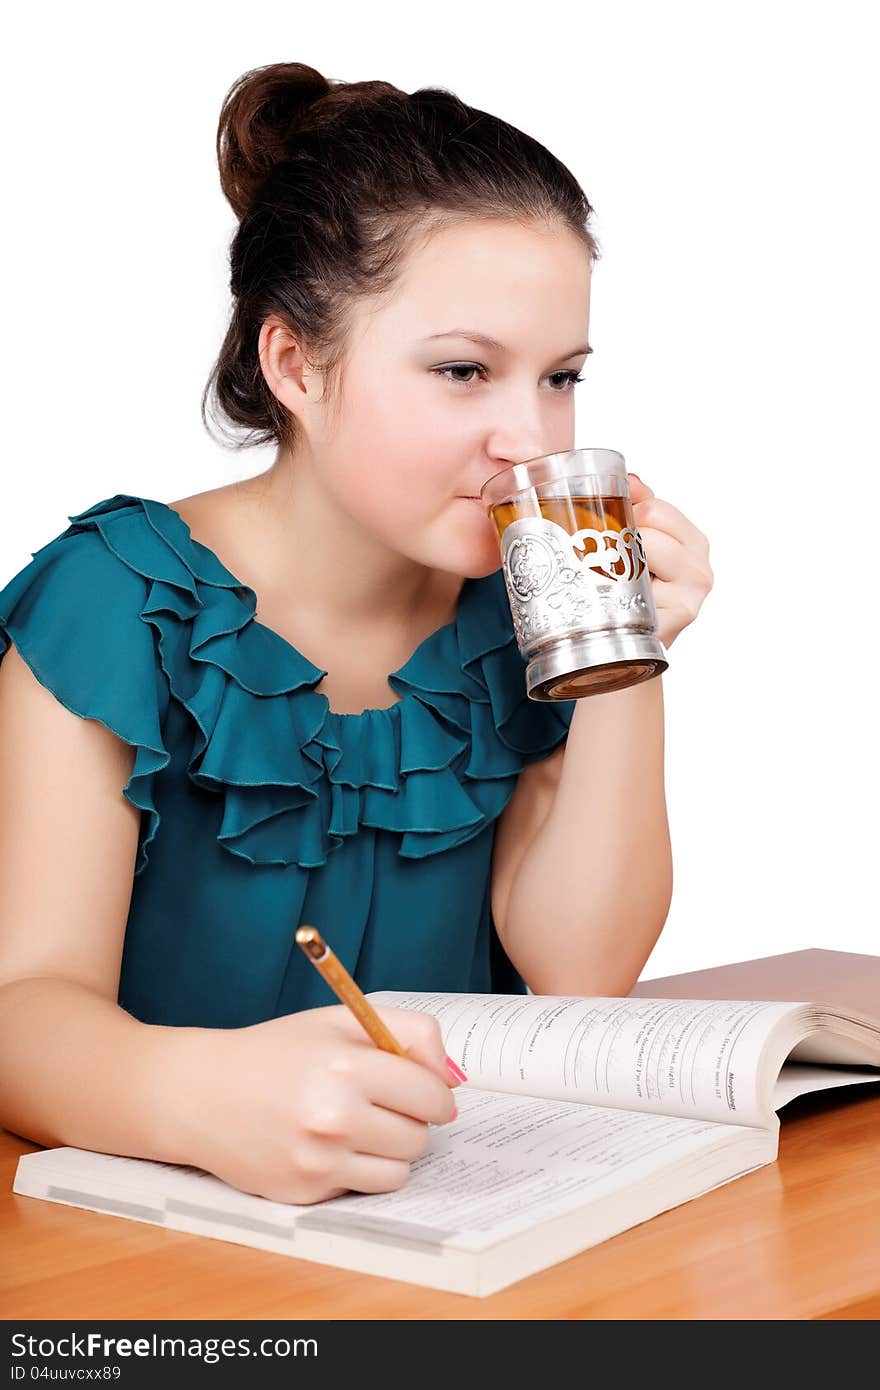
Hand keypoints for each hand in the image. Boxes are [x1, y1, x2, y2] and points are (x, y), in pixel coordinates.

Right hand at [174, 1005, 459, 1204]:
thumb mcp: (341, 1020)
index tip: (424, 1090)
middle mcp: (333, 1117)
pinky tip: (327, 1145)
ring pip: (399, 1170)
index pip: (431, 1095)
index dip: (435, 1092)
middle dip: (411, 1120)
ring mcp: (318, 1162)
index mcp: (345, 1066)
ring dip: (390, 1149)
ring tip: (358, 1125)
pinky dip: (358, 1170)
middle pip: (419, 1136)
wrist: (202, 1094)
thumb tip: (453, 1078)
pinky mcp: (305, 1194)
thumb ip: (409, 1032)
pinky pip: (364, 1190)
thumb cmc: (276, 1052)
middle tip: (381, 1103)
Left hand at [626, 472, 713, 648]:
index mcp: (694, 542)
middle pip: (650, 526)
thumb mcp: (638, 546)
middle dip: (620, 538)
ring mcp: (691, 595)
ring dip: (616, 565)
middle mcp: (700, 568)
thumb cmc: (630, 594)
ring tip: (611, 582)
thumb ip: (638, 508)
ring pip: (643, 554)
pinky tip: (619, 604)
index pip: (656, 507)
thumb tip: (629, 479)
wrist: (623, 651)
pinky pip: (639, 591)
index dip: (627, 514)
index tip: (613, 531)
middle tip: (606, 561)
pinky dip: (621, 595)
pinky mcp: (677, 619)